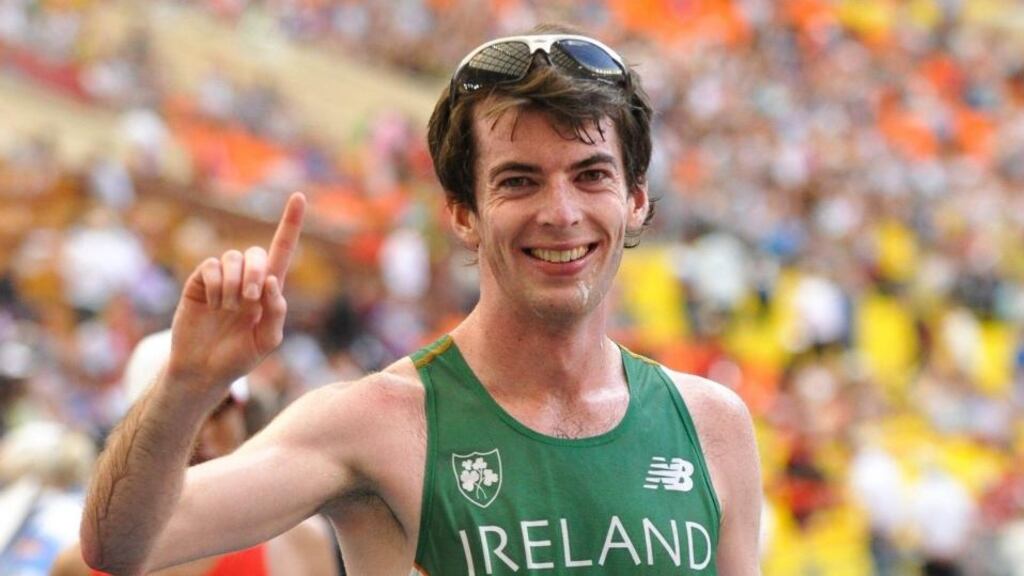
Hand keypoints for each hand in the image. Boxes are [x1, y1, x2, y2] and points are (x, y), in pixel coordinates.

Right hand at [168, 193, 305, 393]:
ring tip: (226, 308)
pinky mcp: (198, 282)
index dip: (291, 224)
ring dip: (233, 283)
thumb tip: (272, 280)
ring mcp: (222, 280)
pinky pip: (210, 267)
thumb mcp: (267, 341)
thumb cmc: (239, 357)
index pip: (282, 251)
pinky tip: (210, 304)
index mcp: (268, 290)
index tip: (299, 197)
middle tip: (249, 299)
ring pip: (232, 257)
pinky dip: (214, 284)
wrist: (203, 370)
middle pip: (257, 253)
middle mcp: (246, 279)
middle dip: (255, 272)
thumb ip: (276, 311)